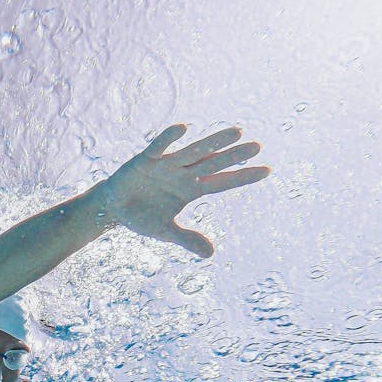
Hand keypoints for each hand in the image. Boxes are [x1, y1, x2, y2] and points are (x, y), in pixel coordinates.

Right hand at [97, 124, 269, 257]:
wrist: (114, 208)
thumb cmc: (143, 217)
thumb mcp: (165, 231)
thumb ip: (187, 239)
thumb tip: (211, 253)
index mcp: (191, 190)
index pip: (221, 183)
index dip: (242, 177)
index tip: (267, 171)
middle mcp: (183, 174)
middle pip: (213, 163)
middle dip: (233, 156)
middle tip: (257, 146)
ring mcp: (166, 165)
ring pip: (194, 151)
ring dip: (214, 142)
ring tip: (236, 132)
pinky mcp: (145, 160)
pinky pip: (159, 147)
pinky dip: (168, 139)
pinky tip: (183, 128)